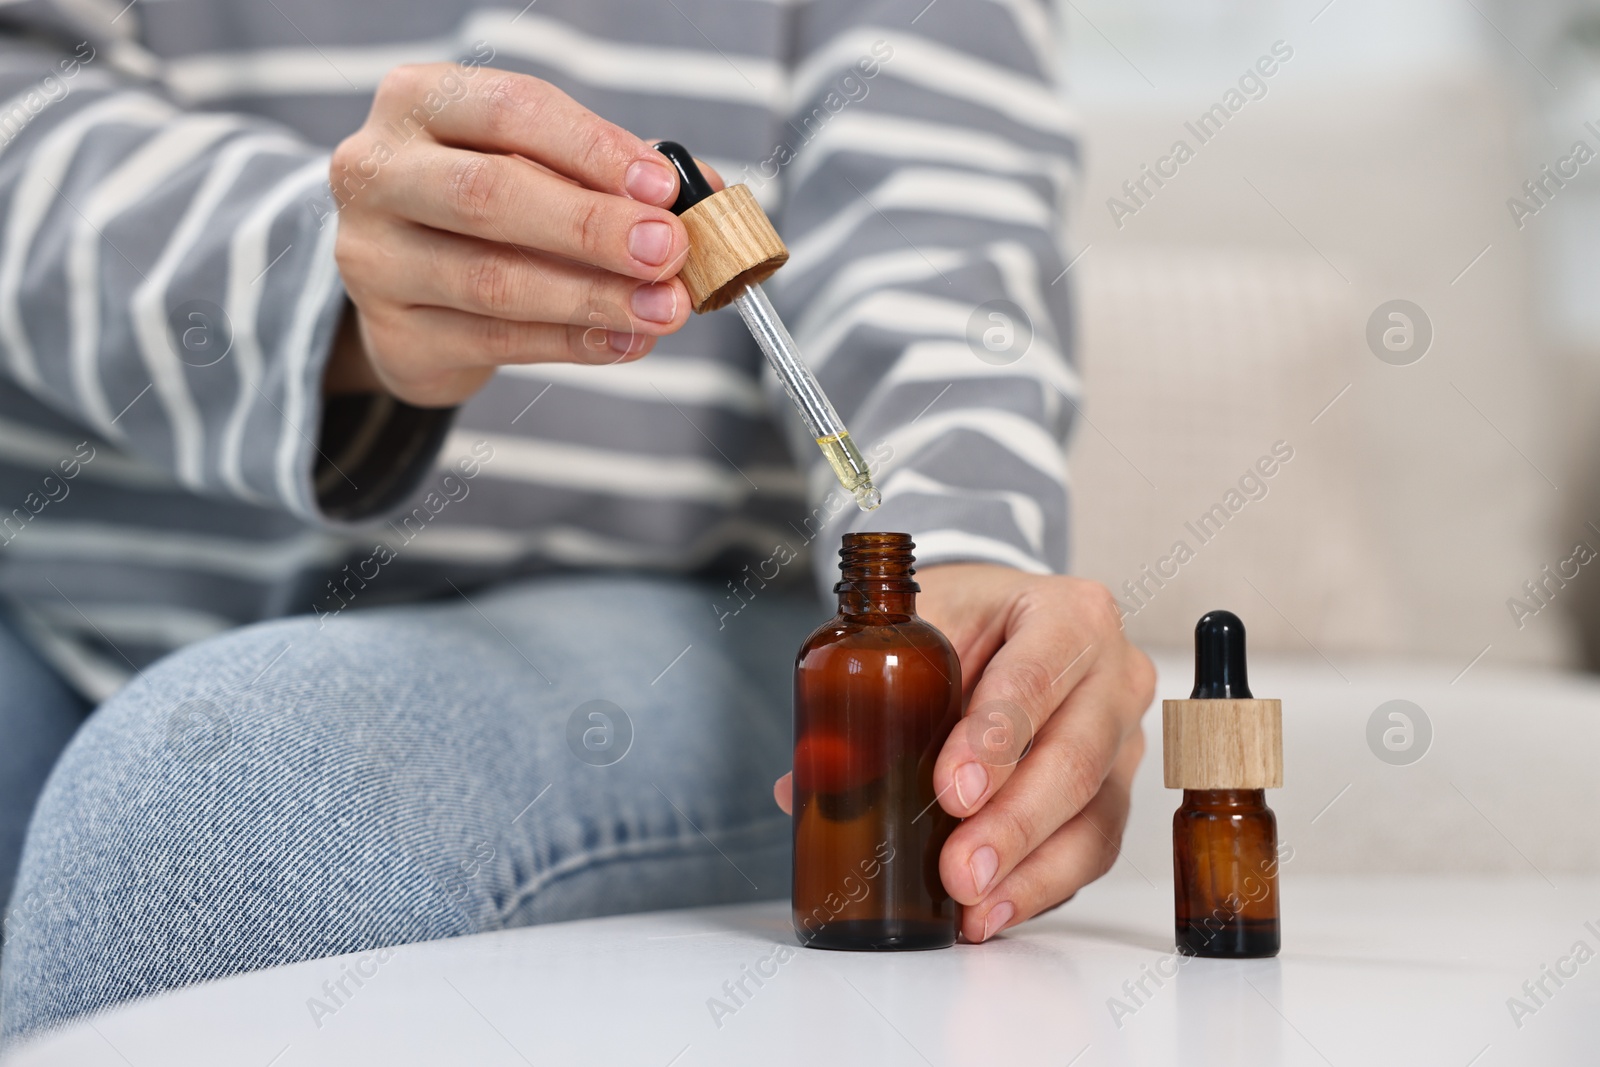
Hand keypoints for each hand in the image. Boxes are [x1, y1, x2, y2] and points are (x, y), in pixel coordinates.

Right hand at [327, 64, 713, 405]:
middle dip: (592, 227)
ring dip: (593, 297)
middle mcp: (378, 172)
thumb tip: (703, 196)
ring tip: (662, 307)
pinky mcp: (394, 332)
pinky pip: (496, 340)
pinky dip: (573, 343)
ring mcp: (374, 258)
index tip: (663, 187)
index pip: (511, 111)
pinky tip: (626, 340)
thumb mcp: (540, 165)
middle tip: (667, 250)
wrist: (408, 285)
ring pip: (493, 280)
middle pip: (490, 195)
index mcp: (419, 102)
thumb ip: (612, 174)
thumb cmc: (486, 208)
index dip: (593, 149)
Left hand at [773, 563, 1154, 942]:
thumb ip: (866, 689)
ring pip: (1094, 815)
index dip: (996, 740)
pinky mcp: (1115, 792)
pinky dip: (1040, 886)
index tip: (951, 791)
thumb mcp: (917, 626)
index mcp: (1070, 615)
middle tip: (958, 868)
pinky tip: (991, 911)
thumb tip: (802, 783)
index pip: (1038, 677)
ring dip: (1029, 869)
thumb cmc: (965, 618)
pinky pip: (1091, 848)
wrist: (1002, 622)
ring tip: (970, 905)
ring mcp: (1123, 739)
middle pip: (1076, 757)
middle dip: (1013, 823)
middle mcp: (1113, 676)